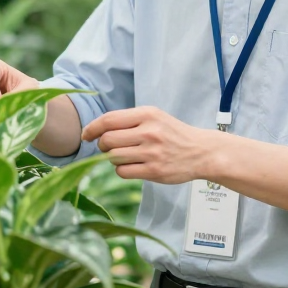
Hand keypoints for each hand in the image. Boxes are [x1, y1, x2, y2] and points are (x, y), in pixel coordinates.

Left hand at [82, 106, 212, 183]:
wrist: (201, 152)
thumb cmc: (173, 133)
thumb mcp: (154, 117)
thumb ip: (129, 120)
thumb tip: (97, 129)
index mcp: (147, 114)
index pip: (108, 120)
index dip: (92, 128)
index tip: (86, 135)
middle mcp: (149, 132)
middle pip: (107, 140)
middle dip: (102, 145)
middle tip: (108, 148)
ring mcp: (152, 153)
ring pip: (113, 157)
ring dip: (112, 159)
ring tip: (123, 156)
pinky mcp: (154, 171)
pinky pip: (123, 172)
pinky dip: (121, 170)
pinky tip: (131, 166)